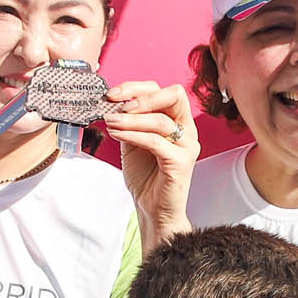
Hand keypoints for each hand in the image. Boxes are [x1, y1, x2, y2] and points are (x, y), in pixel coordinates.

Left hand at [102, 77, 196, 243]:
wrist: (153, 210)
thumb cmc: (145, 177)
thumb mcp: (132, 141)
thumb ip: (128, 122)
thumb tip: (111, 103)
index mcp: (177, 121)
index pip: (162, 91)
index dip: (136, 88)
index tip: (112, 95)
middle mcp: (187, 130)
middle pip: (173, 95)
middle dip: (141, 97)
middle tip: (117, 105)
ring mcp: (187, 146)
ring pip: (161, 120)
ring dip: (130, 119)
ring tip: (110, 122)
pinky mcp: (181, 163)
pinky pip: (157, 141)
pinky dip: (134, 134)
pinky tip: (117, 134)